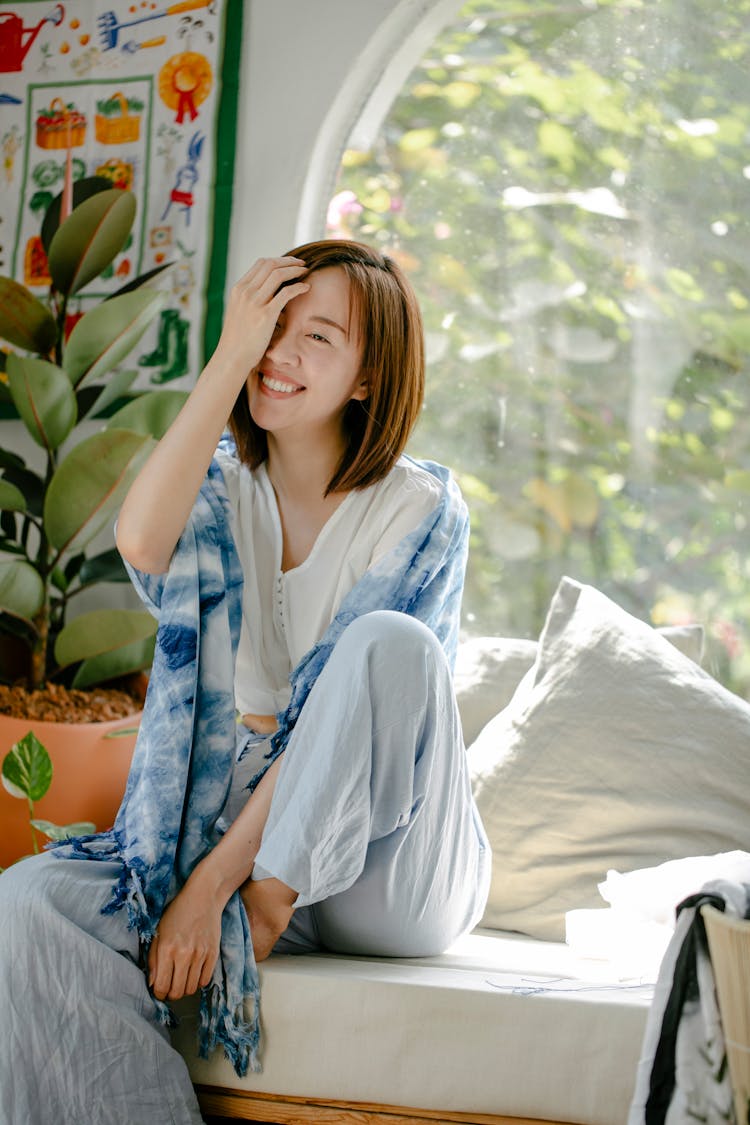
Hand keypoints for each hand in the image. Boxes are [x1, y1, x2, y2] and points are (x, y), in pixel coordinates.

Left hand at [147, 873, 223, 1000]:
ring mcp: (201, 954)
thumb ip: (153, 959)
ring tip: (181, 980)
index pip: (162, 986)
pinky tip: (194, 973)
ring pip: (192, 988)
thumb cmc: (177, 913)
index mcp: (167, 948)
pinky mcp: (214, 953)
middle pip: (177, 992)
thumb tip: (153, 983)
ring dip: (185, 989)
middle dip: (171, 994)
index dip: (159, 994)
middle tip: (170, 988)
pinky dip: (199, 981)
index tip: (159, 991)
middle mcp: (184, 954)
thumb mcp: (158, 932)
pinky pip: (206, 980)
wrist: (204, 897)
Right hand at [214, 256, 309, 375]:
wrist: (232, 357)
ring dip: (295, 270)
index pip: (261, 264)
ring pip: (278, 275)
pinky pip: (286, 293)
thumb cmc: (238, 339)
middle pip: (271, 264)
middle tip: (302, 264)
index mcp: (238, 289)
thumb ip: (249, 299)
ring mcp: (254, 303)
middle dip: (289, 261)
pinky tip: (306, 288)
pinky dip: (298, 287)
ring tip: (306, 272)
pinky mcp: (265, 315)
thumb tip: (265, 292)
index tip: (291, 264)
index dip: (279, 260)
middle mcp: (245, 292)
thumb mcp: (239, 312)